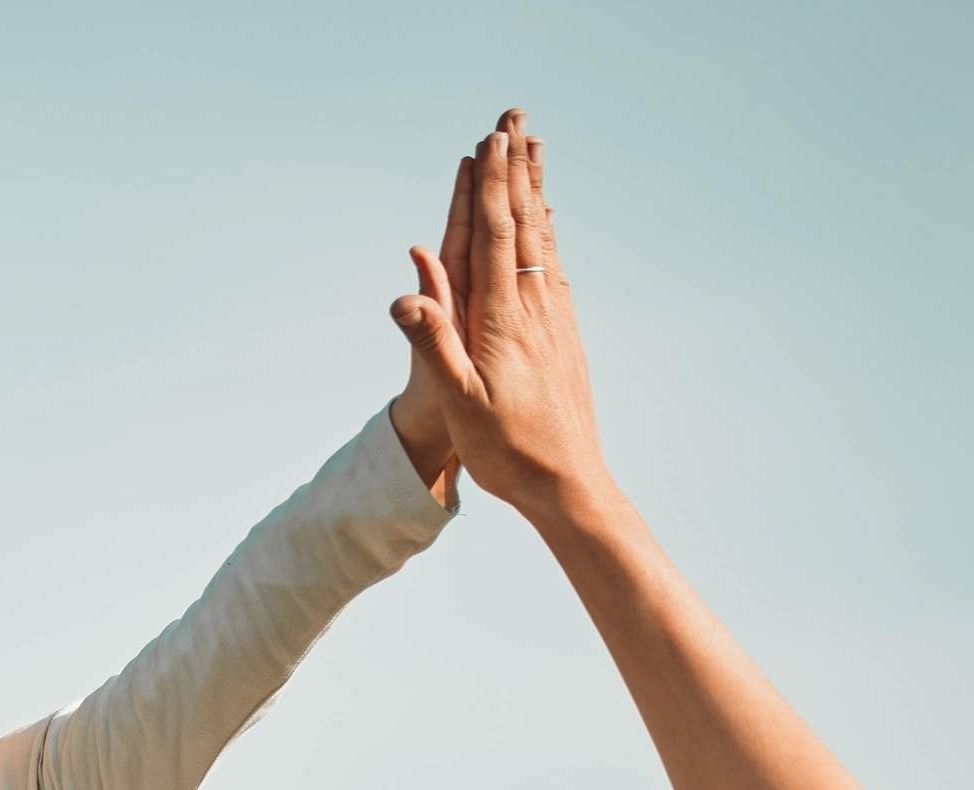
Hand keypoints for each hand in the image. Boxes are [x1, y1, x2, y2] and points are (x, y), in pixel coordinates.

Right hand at [391, 110, 611, 522]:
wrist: (568, 485)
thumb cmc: (508, 450)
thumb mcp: (460, 403)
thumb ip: (434, 344)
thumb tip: (405, 294)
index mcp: (502, 320)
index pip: (497, 236)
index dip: (492, 186)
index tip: (490, 140)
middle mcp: (534, 309)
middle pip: (525, 223)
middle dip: (516, 169)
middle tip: (516, 119)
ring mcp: (553, 320)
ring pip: (543, 240)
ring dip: (535, 191)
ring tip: (533, 151)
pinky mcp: (563, 337)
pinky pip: (553, 270)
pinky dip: (547, 235)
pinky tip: (549, 224)